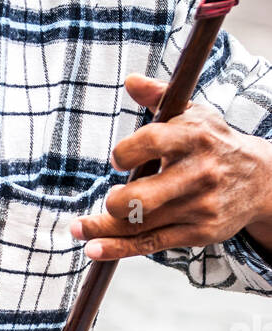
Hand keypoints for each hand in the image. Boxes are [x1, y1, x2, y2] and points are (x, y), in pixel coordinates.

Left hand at [69, 74, 271, 261]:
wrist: (261, 181)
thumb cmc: (215, 144)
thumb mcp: (195, 114)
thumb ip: (161, 97)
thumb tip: (130, 81)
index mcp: (194, 138)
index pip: (152, 143)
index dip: (127, 152)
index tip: (117, 159)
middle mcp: (198, 174)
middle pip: (143, 196)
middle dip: (117, 202)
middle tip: (110, 198)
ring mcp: (198, 207)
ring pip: (141, 224)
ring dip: (102, 229)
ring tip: (77, 228)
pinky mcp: (198, 233)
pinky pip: (150, 244)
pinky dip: (118, 249)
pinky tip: (93, 249)